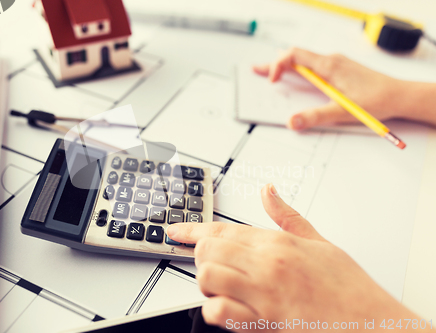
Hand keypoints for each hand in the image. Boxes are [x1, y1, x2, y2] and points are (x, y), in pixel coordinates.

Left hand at [167, 184, 420, 331]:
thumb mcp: (317, 240)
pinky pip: (220, 311)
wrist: (368, 319)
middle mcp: (265, 262)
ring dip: (206, 281)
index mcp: (275, 241)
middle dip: (200, 254)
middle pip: (209, 248)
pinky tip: (226, 308)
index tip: (173, 231)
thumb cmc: (344, 284)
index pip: (221, 228)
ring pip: (208, 275)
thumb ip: (286, 215)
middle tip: (210, 262)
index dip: (190, 229)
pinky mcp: (264, 319)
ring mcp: (262, 291)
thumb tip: (268, 191)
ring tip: (220, 285)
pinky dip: (214, 310)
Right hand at [252, 48, 407, 129]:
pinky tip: (297, 79)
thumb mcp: (342, 112)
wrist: (400, 96)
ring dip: (286, 67)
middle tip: (257, 71)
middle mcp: (331, 61)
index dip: (277, 66)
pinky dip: (299, 70)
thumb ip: (315, 117)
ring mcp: (336, 64)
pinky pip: (314, 65)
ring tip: (272, 75)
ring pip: (304, 60)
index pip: (294, 56)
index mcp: (328, 66)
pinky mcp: (341, 70)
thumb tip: (292, 122)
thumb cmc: (377, 101)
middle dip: (274, 64)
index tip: (271, 81)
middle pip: (295, 56)